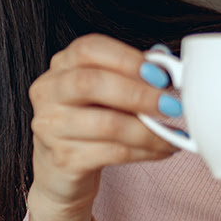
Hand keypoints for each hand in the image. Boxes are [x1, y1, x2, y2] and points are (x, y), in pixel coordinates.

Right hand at [27, 34, 179, 220]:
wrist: (62, 170)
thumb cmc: (88, 124)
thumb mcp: (106, 93)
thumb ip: (133, 74)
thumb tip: (167, 64)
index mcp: (61, 67)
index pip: (88, 49)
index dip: (127, 58)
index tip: (160, 74)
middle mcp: (48, 93)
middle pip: (90, 83)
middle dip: (138, 94)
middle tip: (171, 106)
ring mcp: (51, 127)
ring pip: (106, 123)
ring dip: (148, 130)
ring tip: (172, 135)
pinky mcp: (63, 159)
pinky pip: (111, 152)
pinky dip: (143, 152)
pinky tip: (161, 150)